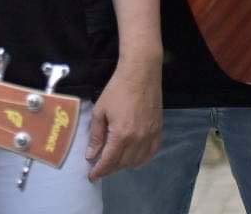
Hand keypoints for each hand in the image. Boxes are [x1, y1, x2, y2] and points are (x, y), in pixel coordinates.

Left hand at [84, 53, 160, 179]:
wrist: (141, 73)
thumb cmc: (117, 89)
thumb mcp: (100, 110)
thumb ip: (96, 135)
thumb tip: (91, 155)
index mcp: (121, 135)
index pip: (109, 161)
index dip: (99, 171)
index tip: (92, 177)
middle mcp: (138, 139)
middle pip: (122, 163)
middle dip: (110, 168)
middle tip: (100, 166)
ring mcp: (150, 136)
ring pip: (137, 161)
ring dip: (124, 165)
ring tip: (115, 162)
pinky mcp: (159, 130)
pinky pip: (151, 153)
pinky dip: (142, 159)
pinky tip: (134, 157)